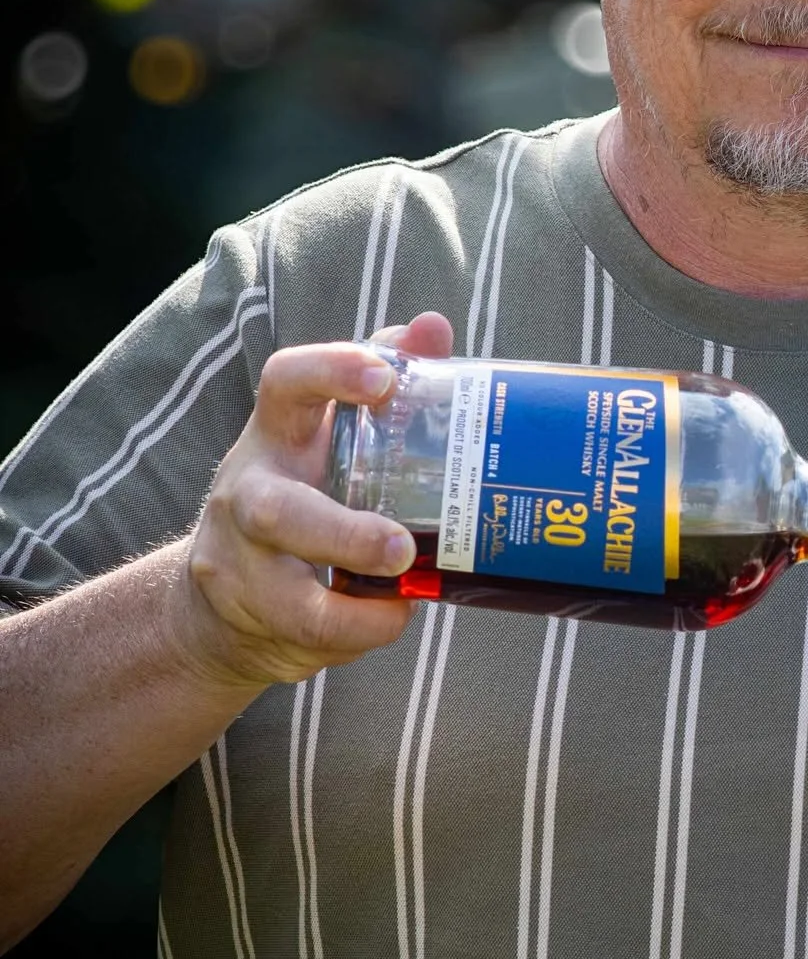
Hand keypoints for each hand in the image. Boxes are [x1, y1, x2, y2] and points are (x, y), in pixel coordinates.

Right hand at [175, 311, 455, 689]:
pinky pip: (311, 632)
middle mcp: (248, 495)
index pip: (283, 385)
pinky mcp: (256, 617)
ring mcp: (242, 564)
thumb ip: (380, 380)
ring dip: (351, 602)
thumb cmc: (303, 494)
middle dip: (341, 532)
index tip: (384, 378)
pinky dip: (360, 629)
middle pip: (276, 511)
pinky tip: (394, 616)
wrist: (223, 599)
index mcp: (276, 436)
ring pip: (286, 591)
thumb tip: (433, 325)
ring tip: (405, 595)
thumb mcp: (330, 436)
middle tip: (401, 544)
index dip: (329, 373)